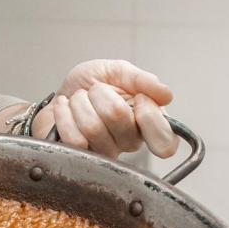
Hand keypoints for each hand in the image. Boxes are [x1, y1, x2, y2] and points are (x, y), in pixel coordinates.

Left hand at [47, 59, 178, 159]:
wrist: (62, 93)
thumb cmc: (92, 84)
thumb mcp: (118, 71)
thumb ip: (141, 80)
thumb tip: (166, 95)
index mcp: (149, 124)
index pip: (165, 142)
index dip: (148, 115)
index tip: (138, 97)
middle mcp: (130, 142)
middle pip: (119, 118)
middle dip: (100, 93)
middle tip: (96, 91)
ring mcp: (105, 153)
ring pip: (93, 128)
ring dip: (80, 102)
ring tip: (80, 99)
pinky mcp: (80, 156)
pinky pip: (74, 139)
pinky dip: (64, 114)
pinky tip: (66, 108)